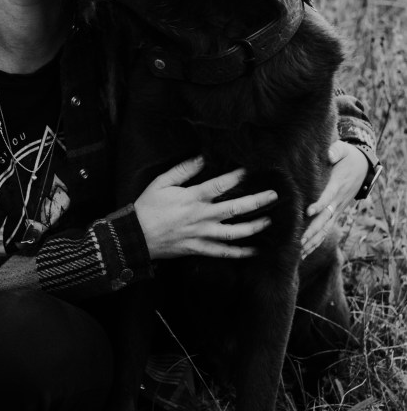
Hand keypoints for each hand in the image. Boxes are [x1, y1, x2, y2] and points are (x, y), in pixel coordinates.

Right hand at [134, 155, 277, 260]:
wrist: (136, 236)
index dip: (236, 176)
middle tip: (274, 196)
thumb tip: (201, 158)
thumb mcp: (161, 182)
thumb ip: (183, 170)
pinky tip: (254, 250)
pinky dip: (240, 253)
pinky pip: (223, 253)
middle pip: (235, 209)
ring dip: (254, 227)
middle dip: (257, 202)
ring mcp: (202, 235)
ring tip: (269, 221)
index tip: (249, 170)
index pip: (219, 185)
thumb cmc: (148, 207)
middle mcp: (201, 217)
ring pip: (234, 233)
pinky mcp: (199, 248)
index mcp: (192, 198)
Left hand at [301, 141, 368, 258]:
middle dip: (312, 230)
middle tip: (299, 241)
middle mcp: (338, 200)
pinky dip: (317, 241)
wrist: (363, 166)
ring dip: (314, 240)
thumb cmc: (348, 156)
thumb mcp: (343, 149)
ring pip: (326, 227)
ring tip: (300, 253)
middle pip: (325, 218)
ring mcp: (338, 208)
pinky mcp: (336, 212)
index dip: (319, 204)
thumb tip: (329, 155)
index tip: (308, 211)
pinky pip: (327, 228)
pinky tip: (306, 252)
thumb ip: (336, 151)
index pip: (328, 196)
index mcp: (338, 184)